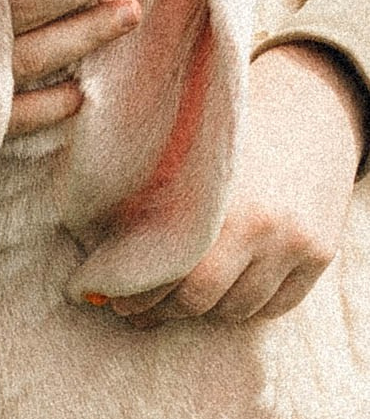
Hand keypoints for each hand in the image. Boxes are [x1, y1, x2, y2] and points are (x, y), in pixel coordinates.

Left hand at [107, 43, 367, 327]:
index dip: (133, 293)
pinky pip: (274, 306)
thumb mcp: (183, 152)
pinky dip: (244, 307)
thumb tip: (97, 249)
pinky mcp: (321, 254)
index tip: (108, 296)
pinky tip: (220, 295)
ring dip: (203, 311)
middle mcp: (261, 224)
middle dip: (160, 309)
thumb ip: (146, 197)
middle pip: (200, 299)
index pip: (168, 274)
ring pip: (237, 309)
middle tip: (133, 309)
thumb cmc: (225, 133)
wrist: (306, 107)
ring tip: (173, 300)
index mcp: (218, 197)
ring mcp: (295, 243)